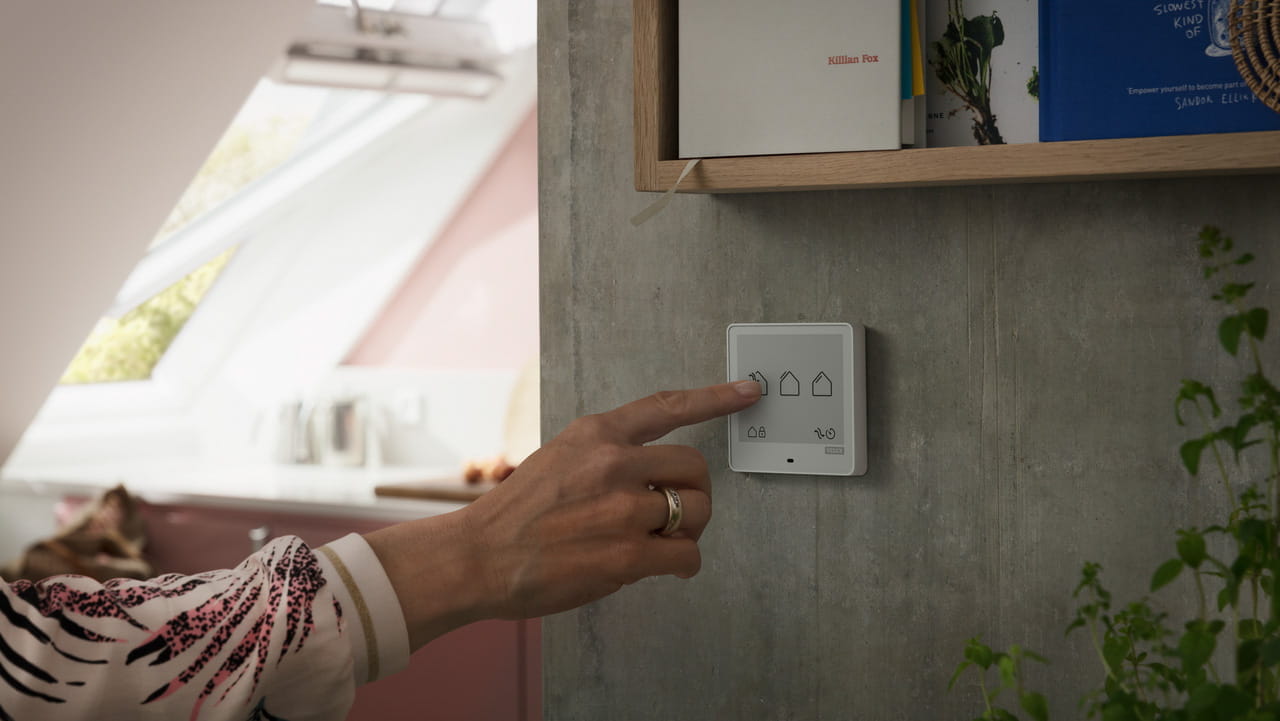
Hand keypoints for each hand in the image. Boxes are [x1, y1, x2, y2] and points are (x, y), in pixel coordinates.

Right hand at [363, 380, 760, 649]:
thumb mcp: (559, 459)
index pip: (667, 406)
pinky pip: (686, 556)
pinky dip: (682, 565)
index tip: (748, 390)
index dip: (715, 398)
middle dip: (695, 494)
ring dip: (687, 533)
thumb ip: (606, 458)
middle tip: (676, 515)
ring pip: (695, 513)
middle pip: (696, 468)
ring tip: (660, 543)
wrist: (479, 557)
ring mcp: (622, 510)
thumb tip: (653, 478)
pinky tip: (663, 567)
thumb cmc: (518, 514)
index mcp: (597, 435)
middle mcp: (613, 464)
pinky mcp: (627, 555)